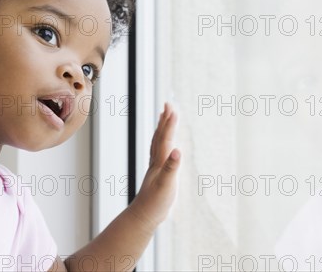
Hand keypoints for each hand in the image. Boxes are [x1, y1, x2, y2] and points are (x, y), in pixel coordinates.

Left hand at [129, 103, 180, 230]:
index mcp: (160, 162)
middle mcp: (156, 161)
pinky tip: (164, 144)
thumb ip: (172, 168)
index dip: (169, 124)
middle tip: (167, 104)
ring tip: (163, 117)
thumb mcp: (167, 186)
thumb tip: (177, 150)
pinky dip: (161, 142)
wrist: (144, 216)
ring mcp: (155, 167)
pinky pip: (158, 151)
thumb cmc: (156, 203)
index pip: (165, 138)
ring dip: (161, 128)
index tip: (173, 108)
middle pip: (159, 136)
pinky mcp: (157, 173)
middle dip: (164, 120)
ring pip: (157, 142)